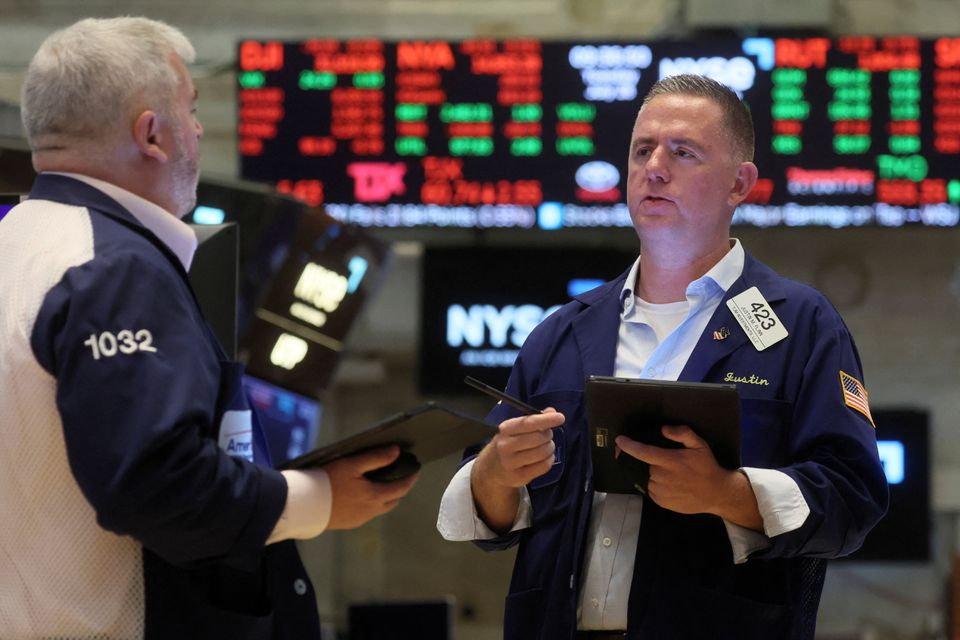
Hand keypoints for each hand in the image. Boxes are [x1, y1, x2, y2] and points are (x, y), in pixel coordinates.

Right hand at [323, 445, 417, 529]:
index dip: (411, 479)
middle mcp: (370, 511)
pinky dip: (371, 504)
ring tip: (383, 485)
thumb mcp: (352, 464)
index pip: (401, 488)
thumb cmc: (326, 482)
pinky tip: (363, 496)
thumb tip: (396, 452)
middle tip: (402, 478)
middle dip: (400, 489)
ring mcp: (359, 519)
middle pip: (392, 501)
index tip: (416, 471)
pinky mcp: (348, 523)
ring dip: (385, 498)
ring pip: (380, 509)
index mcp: (374, 497)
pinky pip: (366, 514)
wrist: (303, 506)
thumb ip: (376, 458)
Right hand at [469, 408, 564, 532]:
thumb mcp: (516, 428)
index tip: (560, 417)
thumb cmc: (508, 443)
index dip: (546, 420)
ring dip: (550, 448)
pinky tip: (546, 458)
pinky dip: (550, 460)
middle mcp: (506, 445)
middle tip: (547, 436)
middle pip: (538, 438)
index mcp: (506, 429)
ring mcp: (511, 463)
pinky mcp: (519, 477)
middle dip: (548, 435)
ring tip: (547, 447)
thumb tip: (552, 411)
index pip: (529, 422)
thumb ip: (534, 419)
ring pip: (542, 452)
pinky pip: (543, 466)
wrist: (491, 468)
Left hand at [616, 425, 757, 524]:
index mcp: (669, 461)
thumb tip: (663, 429)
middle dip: (651, 461)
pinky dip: (656, 485)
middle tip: (666, 462)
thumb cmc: (706, 467)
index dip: (628, 446)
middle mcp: (662, 477)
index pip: (642, 452)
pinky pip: (651, 490)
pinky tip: (671, 484)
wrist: (716, 494)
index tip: (619, 440)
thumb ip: (682, 433)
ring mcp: (660, 491)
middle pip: (645, 465)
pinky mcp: (661, 502)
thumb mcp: (699, 445)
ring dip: (653, 474)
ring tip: (671, 475)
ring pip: (647, 478)